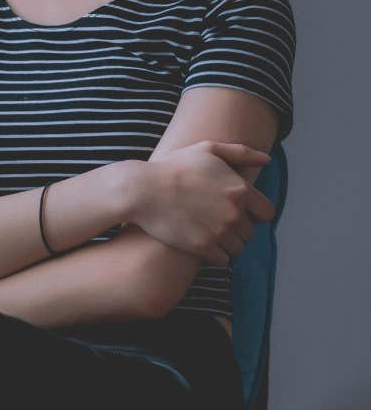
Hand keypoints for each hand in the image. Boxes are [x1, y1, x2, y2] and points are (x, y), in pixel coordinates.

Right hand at [126, 141, 276, 265]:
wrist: (143, 191)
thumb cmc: (174, 167)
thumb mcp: (207, 149)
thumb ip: (241, 153)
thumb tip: (266, 160)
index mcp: (241, 189)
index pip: (267, 214)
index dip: (254, 213)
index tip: (239, 211)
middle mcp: (235, 212)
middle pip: (250, 233)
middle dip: (236, 229)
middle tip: (214, 220)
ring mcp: (220, 232)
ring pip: (237, 249)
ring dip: (226, 243)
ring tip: (206, 231)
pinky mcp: (204, 248)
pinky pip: (222, 260)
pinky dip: (214, 254)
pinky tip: (199, 241)